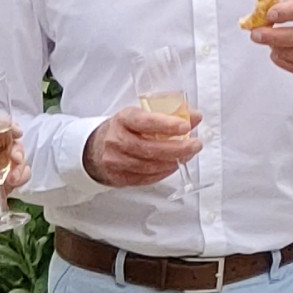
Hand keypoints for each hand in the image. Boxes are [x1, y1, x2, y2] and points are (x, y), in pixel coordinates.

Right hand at [81, 103, 203, 189]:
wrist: (97, 148)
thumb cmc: (124, 129)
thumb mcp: (142, 114)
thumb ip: (169, 114)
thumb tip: (195, 117)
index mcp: (123, 119)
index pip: (146, 122)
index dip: (167, 124)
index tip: (186, 125)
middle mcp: (116, 140)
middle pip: (150, 148)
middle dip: (177, 148)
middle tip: (195, 145)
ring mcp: (116, 161)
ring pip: (150, 166)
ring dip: (173, 162)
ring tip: (187, 155)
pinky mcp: (119, 177)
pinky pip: (146, 178)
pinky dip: (163, 172)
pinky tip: (172, 165)